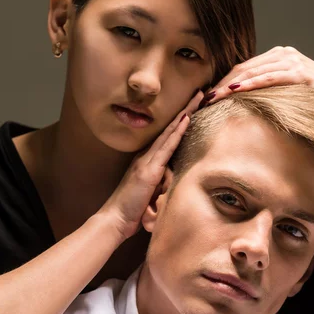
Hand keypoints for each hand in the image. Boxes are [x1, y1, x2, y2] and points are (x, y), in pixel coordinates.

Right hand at [101, 91, 203, 239]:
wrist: (114, 219)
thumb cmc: (131, 211)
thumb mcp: (150, 195)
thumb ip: (160, 185)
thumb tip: (171, 183)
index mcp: (147, 162)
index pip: (167, 138)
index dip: (179, 122)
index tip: (192, 108)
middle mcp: (146, 157)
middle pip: (169, 129)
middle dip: (185, 110)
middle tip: (199, 93)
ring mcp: (147, 162)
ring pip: (169, 133)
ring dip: (185, 114)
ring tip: (197, 98)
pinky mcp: (149, 170)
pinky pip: (166, 147)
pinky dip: (177, 132)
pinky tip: (186, 119)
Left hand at [204, 46, 313, 125]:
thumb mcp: (286, 94)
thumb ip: (267, 91)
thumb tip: (239, 102)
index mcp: (277, 57)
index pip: (242, 68)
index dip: (223, 81)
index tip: (206, 96)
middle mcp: (284, 55)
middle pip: (243, 68)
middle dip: (221, 84)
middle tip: (203, 99)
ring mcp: (293, 61)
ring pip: (253, 71)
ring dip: (231, 85)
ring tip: (213, 96)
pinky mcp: (302, 73)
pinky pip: (271, 77)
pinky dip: (253, 83)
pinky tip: (237, 89)